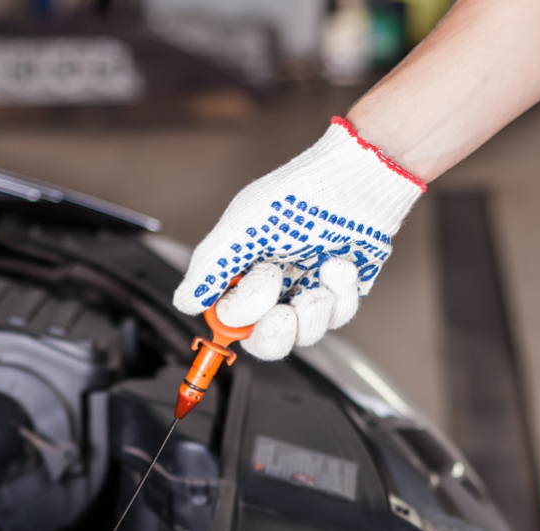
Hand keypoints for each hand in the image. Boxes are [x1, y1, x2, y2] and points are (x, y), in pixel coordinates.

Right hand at [172, 117, 423, 360]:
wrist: (355, 181)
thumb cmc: (298, 194)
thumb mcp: (241, 228)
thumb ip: (209, 268)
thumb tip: (184, 302)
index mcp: (243, 272)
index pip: (230, 319)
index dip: (237, 317)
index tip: (248, 294)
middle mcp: (275, 287)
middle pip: (266, 341)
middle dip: (275, 332)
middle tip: (282, 311)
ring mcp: (307, 292)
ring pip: (304, 335)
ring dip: (312, 309)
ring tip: (318, 271)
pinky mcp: (340, 294)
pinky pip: (337, 317)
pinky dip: (339, 291)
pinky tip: (338, 263)